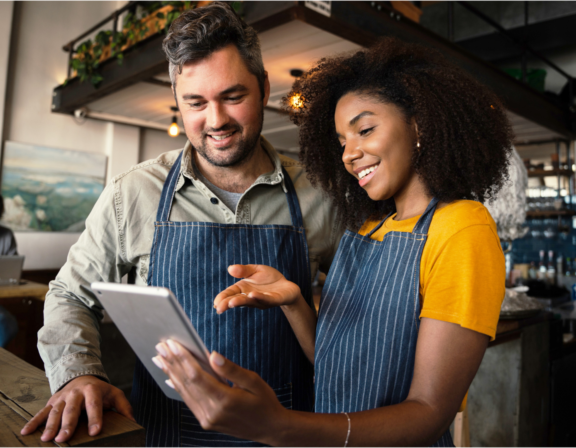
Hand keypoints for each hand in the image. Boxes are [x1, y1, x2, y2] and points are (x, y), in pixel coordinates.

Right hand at [20, 375, 134, 442]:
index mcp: (93, 390)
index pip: (95, 404)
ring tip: (47, 440)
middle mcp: (76, 393)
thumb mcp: (114, 394)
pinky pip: (41, 412)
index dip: (95, 417)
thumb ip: (124, 408)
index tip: (95, 431)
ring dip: (50, 425)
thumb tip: (134, 423)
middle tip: (64, 439)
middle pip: (72, 409)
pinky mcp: (52, 401)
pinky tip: (26, 432)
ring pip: (55, 411)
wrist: (82, 374)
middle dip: (68, 424)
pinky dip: (33, 422)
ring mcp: (62, 397)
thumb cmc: (101, 390)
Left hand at [154, 340, 287, 443]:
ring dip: (171, 373)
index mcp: (225, 400)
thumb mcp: (253, 381)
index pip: (197, 376)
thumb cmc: (264, 402)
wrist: (270, 428)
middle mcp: (212, 412)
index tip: (173, 344)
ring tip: (160, 359)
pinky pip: (189, 402)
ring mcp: (208, 419)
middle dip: (172, 363)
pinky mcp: (206, 421)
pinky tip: (170, 377)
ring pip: (185, 393)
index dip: (183, 359)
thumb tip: (212, 355)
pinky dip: (178, 388)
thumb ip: (231, 369)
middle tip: (161, 347)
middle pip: (187, 383)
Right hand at [214, 264, 301, 313]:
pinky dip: (259, 297)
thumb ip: (244, 270)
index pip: (230, 294)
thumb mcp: (256, 270)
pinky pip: (267, 299)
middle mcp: (251, 296)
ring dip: (241, 302)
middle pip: (238, 300)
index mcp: (244, 289)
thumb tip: (230, 269)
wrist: (288, 286)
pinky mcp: (275, 299)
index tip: (216, 303)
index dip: (223, 298)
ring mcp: (262, 299)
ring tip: (231, 303)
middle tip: (219, 308)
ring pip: (250, 301)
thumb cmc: (270, 279)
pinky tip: (252, 295)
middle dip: (228, 303)